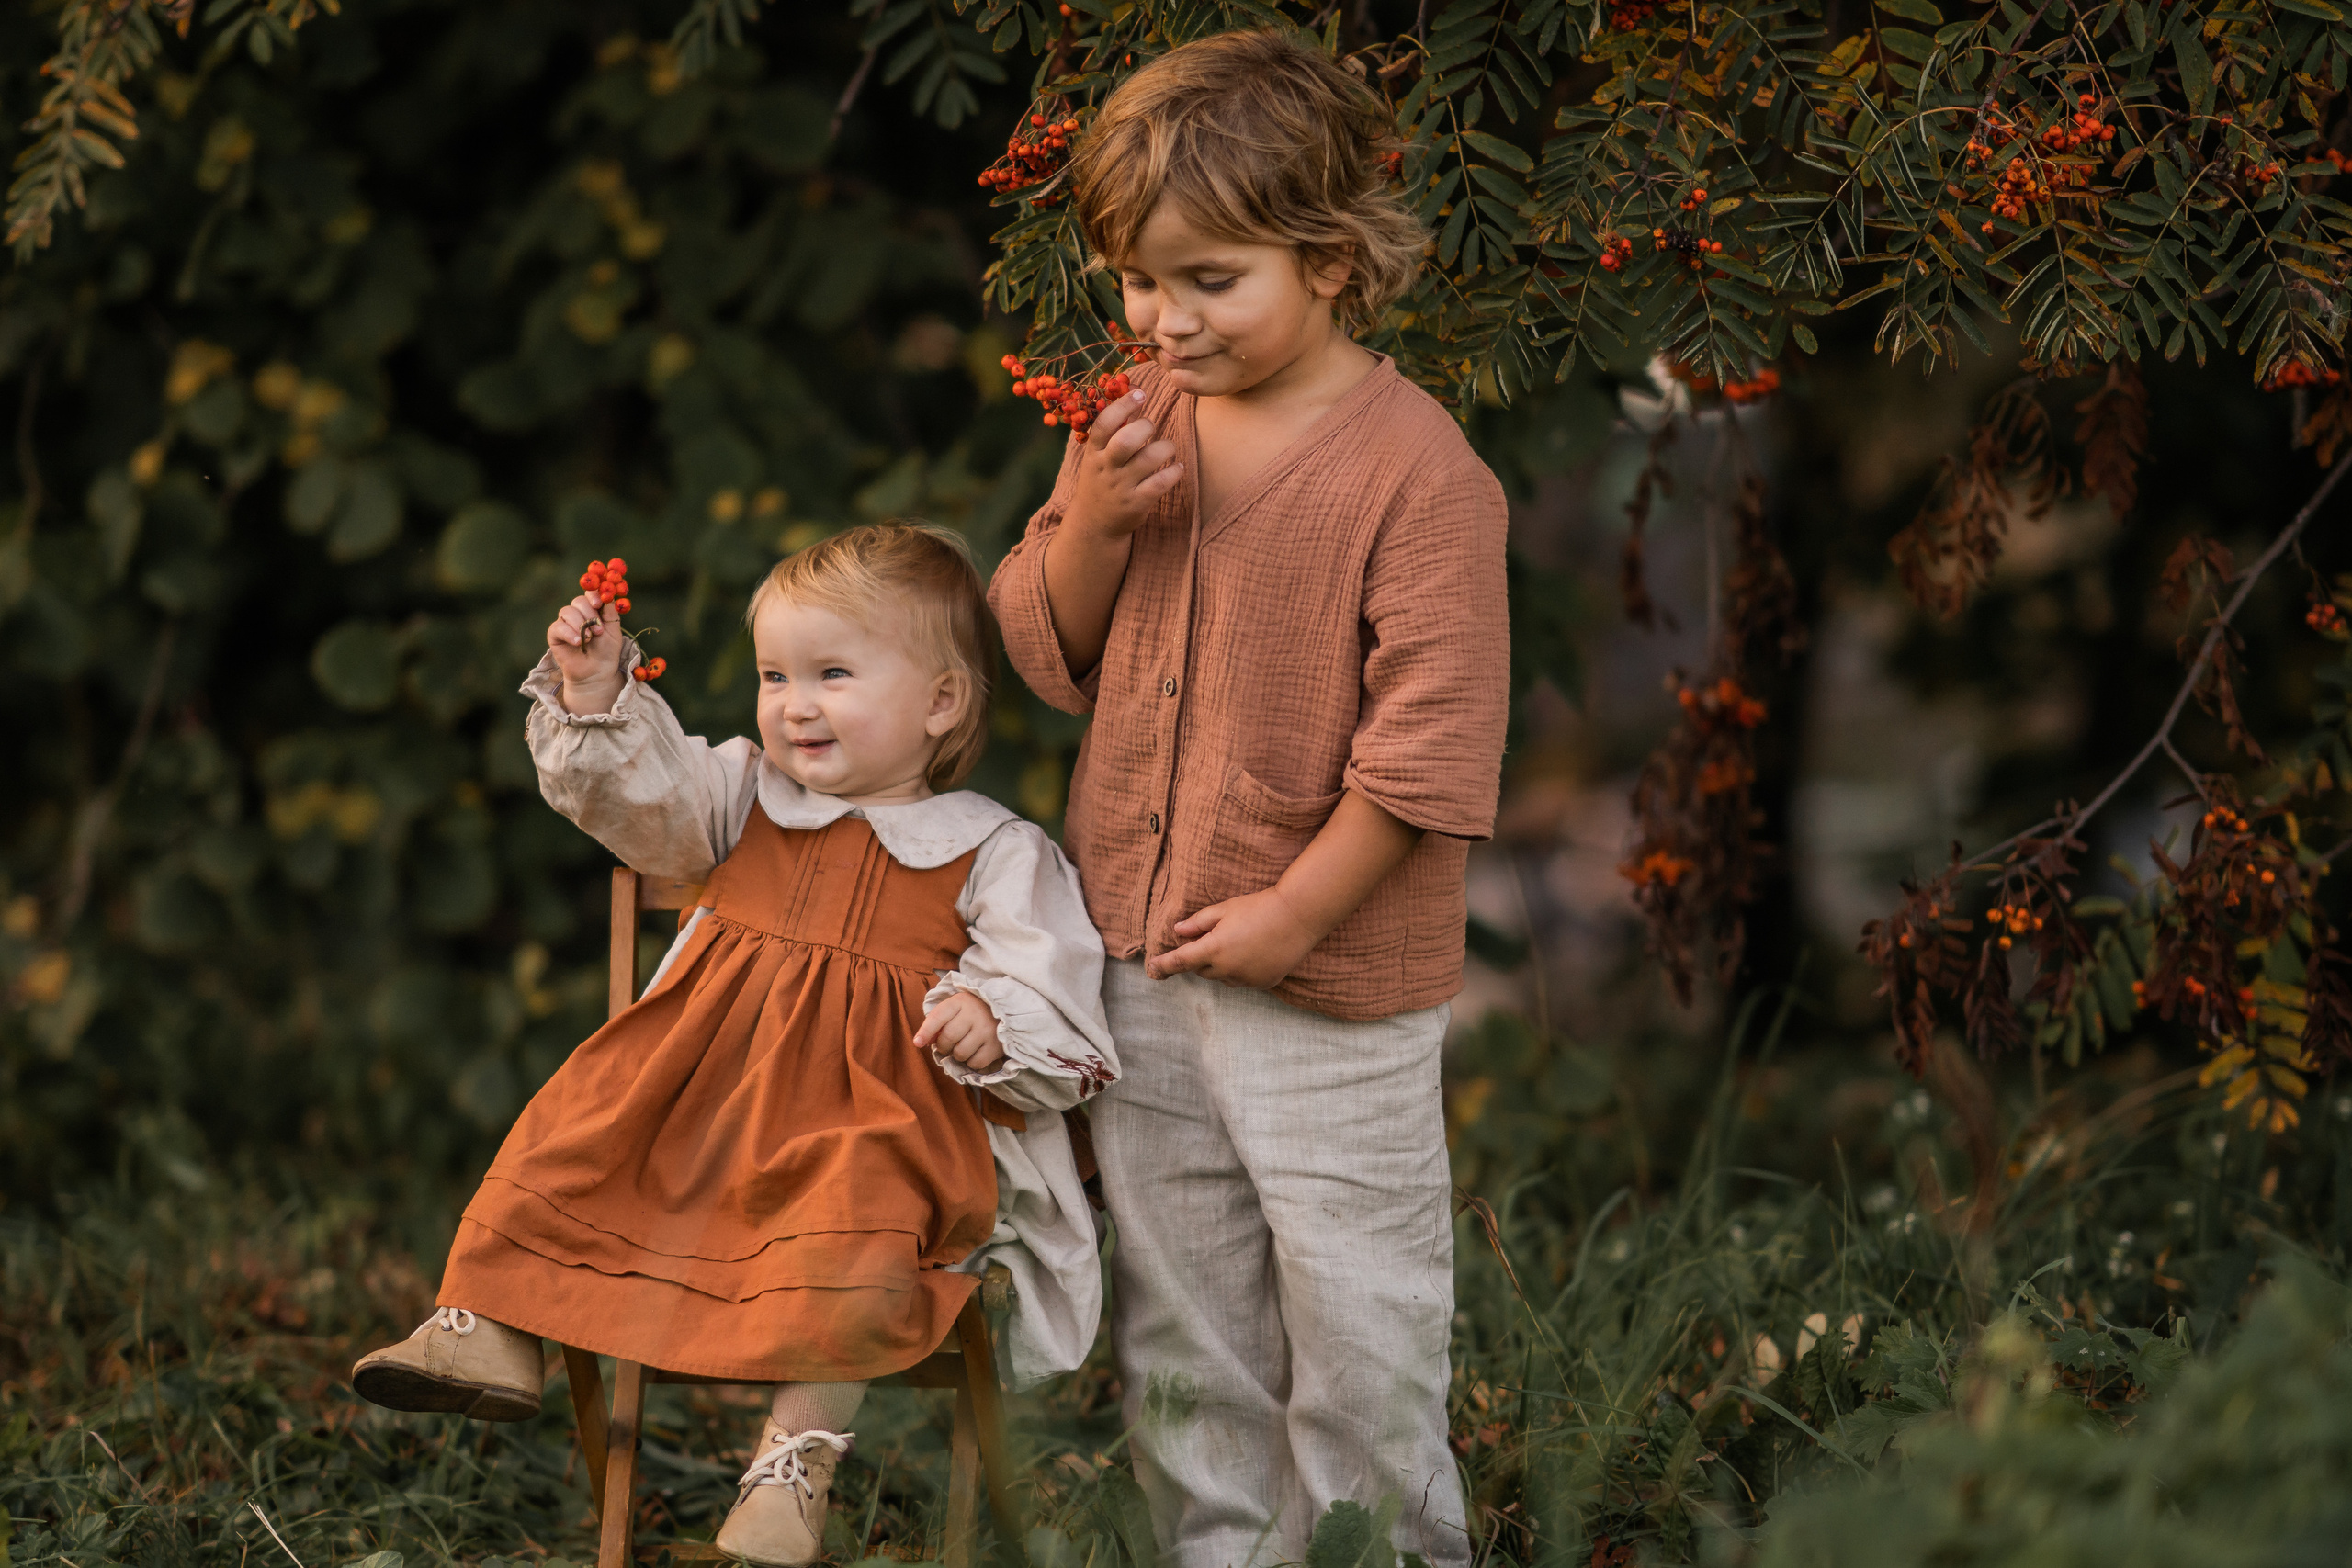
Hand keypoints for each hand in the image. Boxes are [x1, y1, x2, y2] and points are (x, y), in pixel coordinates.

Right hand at [545, 592, 624, 714]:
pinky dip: (568, 633)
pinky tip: (577, 641)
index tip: (598, 603)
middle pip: (578, 601)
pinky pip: (557, 627)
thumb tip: (608, 595)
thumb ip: (610, 613)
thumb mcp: (614, 631)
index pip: (590, 594)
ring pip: (567, 611)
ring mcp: (565, 623)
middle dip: (589, 613)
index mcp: (592, 609)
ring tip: (588, 638)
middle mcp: (577, 613)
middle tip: (598, 630)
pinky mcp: (555, 635)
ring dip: (579, 624)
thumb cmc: (607, 651)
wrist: (597, 672)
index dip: (593, 595)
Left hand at [914, 990, 1006, 1074]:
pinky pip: (975, 1062)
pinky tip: (975, 1052)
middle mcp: (975, 1014)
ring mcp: (987, 1030)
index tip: (917, 1043)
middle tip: (947, 1044)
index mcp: (960, 1001)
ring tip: (963, 1046)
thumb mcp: (955, 1009)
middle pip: (948, 1038)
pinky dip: (971, 1062)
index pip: (938, 1016)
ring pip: (960, 1053)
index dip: (926, 1031)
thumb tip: (922, 1042)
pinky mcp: (996, 1046)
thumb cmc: (972, 1011)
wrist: (1006, 1010)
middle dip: (943, 1046)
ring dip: (957, 1055)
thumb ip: (937, 1022)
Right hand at [1064, 390, 1182, 543]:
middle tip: (1151, 428)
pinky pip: (1160, 483)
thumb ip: (1114, 428)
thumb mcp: (1098, 455)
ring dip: (1165, 447)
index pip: (1104, 424)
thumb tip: (1134, 392)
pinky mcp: (1137, 503)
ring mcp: (1121, 487)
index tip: (1140, 394)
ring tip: (1168, 448)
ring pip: (1148, 459)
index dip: (1123, 406)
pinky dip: (1174, 472)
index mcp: (1094, 452)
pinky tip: (1177, 468)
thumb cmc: (1102, 479)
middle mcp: (1106, 468)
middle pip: (1126, 440)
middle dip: (1146, 427)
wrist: (1095, 523)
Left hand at [1147, 886, 1321, 989]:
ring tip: (1241, 941)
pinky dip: (1242, 970)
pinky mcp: (1263, 984)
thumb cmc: (1258, 907)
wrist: (1298, 916)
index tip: (1151, 968)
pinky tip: (1256, 951)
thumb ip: (1198, 923)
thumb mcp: (1224, 909)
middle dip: (1202, 957)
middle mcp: (1227, 969)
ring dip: (1222, 965)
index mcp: (1214, 949)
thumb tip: (1178, 931)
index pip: (1180, 962)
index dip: (1163, 966)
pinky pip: (1243, 980)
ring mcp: (1247, 979)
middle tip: (1216, 936)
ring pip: (1223, 977)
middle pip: (1202, 970)